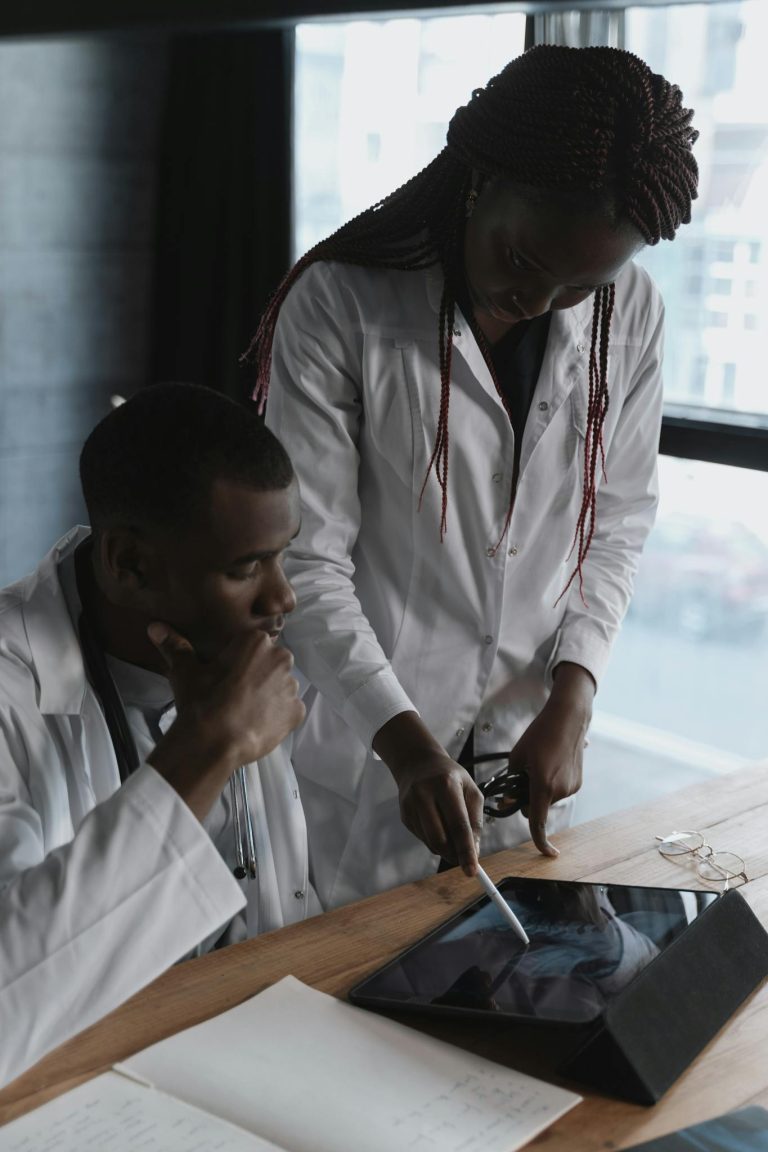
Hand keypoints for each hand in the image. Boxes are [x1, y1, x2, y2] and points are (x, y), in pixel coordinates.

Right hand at [147, 623, 304, 818]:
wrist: (213, 743)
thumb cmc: (200, 702)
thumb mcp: (186, 672)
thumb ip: (175, 646)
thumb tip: (155, 627)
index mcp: (257, 642)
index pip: (253, 647)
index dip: (239, 663)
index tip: (227, 678)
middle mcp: (281, 658)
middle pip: (271, 665)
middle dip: (257, 677)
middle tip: (235, 695)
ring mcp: (292, 686)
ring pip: (281, 687)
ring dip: (268, 696)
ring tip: (245, 712)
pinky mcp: (297, 712)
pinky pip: (289, 710)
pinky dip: (277, 717)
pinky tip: (256, 724)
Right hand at [373, 713, 483, 875]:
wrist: (417, 763)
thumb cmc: (450, 777)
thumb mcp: (470, 790)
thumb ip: (475, 821)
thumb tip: (474, 853)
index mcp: (446, 785)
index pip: (458, 825)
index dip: (466, 851)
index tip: (472, 871)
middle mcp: (424, 795)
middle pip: (440, 839)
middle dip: (454, 854)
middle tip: (465, 859)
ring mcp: (410, 806)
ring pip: (431, 843)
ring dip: (446, 848)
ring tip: (452, 832)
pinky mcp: (404, 815)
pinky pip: (423, 839)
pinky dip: (435, 841)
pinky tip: (438, 823)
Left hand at [506, 662, 593, 856]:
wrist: (569, 718)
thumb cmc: (540, 734)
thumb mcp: (517, 757)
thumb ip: (512, 783)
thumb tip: (509, 802)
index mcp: (543, 785)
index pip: (537, 822)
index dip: (540, 841)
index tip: (547, 855)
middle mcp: (560, 790)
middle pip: (537, 806)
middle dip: (528, 798)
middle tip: (523, 776)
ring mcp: (572, 787)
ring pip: (547, 798)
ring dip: (540, 789)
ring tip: (540, 762)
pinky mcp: (578, 782)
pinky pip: (558, 790)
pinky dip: (551, 783)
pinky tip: (551, 762)